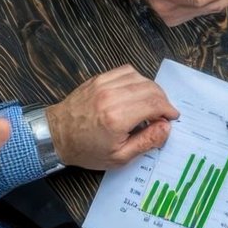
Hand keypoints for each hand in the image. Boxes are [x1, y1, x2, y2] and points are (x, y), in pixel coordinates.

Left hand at [44, 65, 180, 169]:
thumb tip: (166, 127)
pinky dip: (137, 79)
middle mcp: (112, 96)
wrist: (56, 135)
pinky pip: (126, 71)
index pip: (155, 104)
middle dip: (163, 100)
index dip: (168, 110)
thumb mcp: (119, 157)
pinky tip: (136, 92)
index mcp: (117, 117)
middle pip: (151, 89)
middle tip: (163, 113)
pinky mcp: (99, 79)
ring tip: (151, 103)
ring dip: (151, 89)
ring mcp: (104, 84)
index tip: (171, 117)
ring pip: (140, 78)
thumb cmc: (86, 149)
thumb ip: (146, 142)